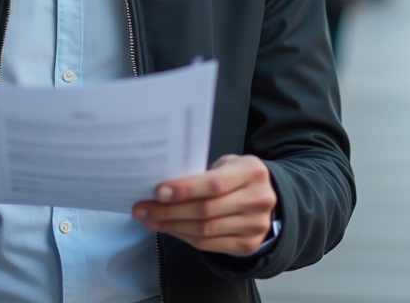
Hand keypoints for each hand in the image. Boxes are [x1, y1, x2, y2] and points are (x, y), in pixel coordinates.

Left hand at [132, 154, 276, 254]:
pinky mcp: (247, 244)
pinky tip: (168, 228)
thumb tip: (163, 187)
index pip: (214, 184)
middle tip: (143, 208)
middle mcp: (258, 199)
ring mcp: (255, 225)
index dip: (184, 190)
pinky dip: (183, 236)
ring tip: (149, 219)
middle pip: (205, 210)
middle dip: (169, 210)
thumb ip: (202, 173)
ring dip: (171, 226)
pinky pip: (208, 244)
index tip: (158, 192)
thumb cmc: (238, 177)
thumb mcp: (227, 164)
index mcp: (252, 172)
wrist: (266, 197)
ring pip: (204, 230)